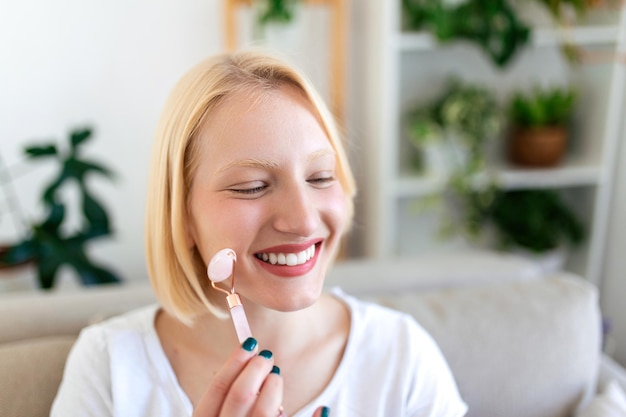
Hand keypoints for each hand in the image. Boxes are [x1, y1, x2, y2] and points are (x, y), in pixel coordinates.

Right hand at [192, 337, 330, 416]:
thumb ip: (232, 406)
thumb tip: (252, 362)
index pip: (213, 394)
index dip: (232, 364)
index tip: (250, 344)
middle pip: (239, 399)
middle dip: (255, 372)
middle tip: (268, 359)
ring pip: (264, 414)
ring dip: (274, 390)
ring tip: (277, 379)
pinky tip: (324, 409)